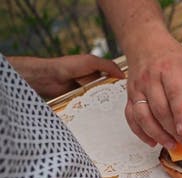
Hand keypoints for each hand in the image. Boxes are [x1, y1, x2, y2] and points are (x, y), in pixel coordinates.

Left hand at [7, 54, 123, 98]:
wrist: (49, 78)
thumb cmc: (68, 66)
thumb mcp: (91, 61)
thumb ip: (108, 65)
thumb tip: (123, 74)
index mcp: (96, 69)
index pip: (113, 75)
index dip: (120, 81)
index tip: (130, 87)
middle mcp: (92, 80)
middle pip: (108, 88)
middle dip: (114, 93)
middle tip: (124, 99)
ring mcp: (86, 91)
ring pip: (100, 97)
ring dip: (105, 100)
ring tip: (114, 106)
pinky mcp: (81, 100)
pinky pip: (91, 104)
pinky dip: (95, 106)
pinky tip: (101, 109)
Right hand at [124, 37, 181, 148]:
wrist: (145, 42)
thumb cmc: (171, 55)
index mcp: (170, 70)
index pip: (174, 96)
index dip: (180, 117)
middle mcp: (151, 79)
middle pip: (159, 110)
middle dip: (172, 131)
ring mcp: (138, 88)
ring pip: (143, 116)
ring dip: (156, 134)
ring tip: (170, 144)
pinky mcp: (129, 95)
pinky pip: (131, 117)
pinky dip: (140, 132)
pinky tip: (152, 140)